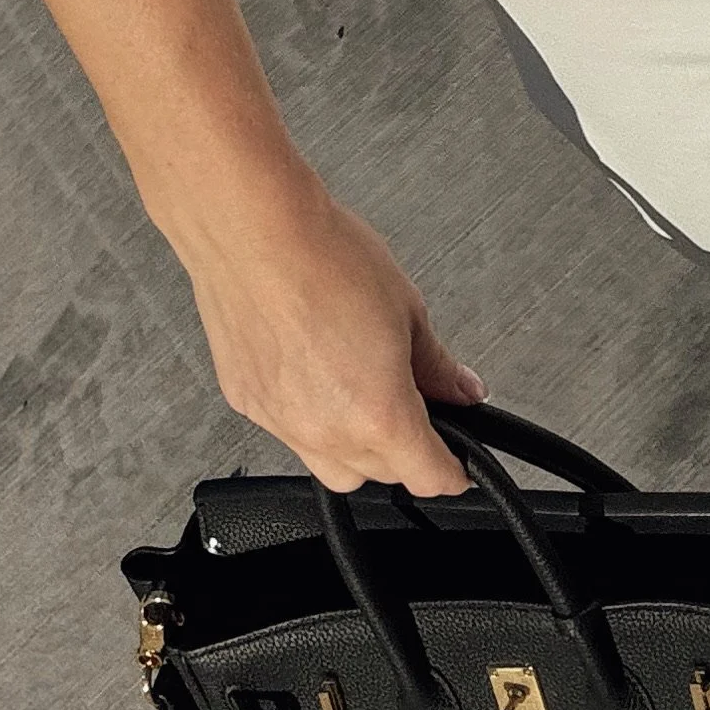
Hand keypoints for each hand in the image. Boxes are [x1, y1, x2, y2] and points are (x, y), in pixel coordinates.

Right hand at [170, 169, 482, 496]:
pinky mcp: (247, 403)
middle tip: (413, 404)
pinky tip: (316, 374)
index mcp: (378, 415)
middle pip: (379, 475)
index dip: (451, 471)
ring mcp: (281, 422)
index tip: (456, 463)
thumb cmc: (325, 259)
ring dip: (356, 446)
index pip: (427, 476)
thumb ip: (436, 366)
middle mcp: (326, 432)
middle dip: (404, 451)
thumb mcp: (408, 311)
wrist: (252, 232)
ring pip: (330, 465)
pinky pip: (289, 433)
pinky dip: (311, 419)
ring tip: (362, 389)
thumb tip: (462, 389)